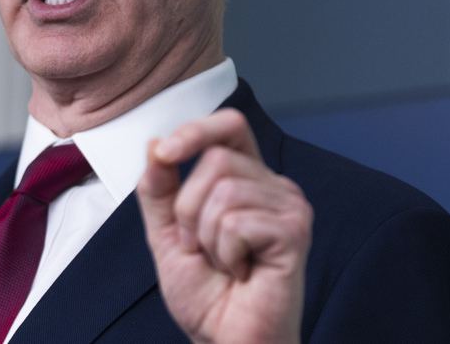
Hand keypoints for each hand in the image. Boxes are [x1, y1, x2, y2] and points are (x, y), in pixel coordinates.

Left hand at [136, 109, 312, 343]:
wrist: (226, 340)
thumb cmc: (207, 294)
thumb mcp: (167, 233)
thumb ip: (158, 189)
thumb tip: (155, 145)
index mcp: (247, 178)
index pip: (229, 127)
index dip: (195, 131)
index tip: (165, 154)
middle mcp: (273, 186)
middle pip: (216, 158)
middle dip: (189, 208)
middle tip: (202, 246)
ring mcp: (289, 207)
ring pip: (224, 190)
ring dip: (206, 236)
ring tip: (224, 262)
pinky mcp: (294, 232)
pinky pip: (237, 222)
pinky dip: (225, 252)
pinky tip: (241, 272)